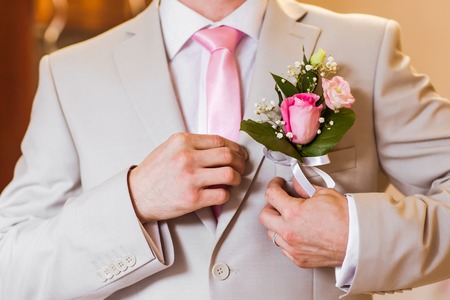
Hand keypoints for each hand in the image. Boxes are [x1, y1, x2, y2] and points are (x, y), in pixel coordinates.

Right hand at [129, 133, 247, 222]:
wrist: (136, 195)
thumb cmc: (153, 173)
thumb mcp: (169, 148)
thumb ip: (192, 145)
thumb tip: (220, 148)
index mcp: (182, 141)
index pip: (220, 141)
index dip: (235, 148)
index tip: (240, 154)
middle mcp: (187, 157)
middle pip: (228, 155)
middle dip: (240, 162)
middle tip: (241, 167)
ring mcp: (190, 178)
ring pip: (229, 174)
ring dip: (237, 178)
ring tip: (234, 181)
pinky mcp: (192, 198)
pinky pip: (222, 194)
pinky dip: (226, 194)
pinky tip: (221, 193)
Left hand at [259, 177, 348, 267]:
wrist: (359, 240)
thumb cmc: (346, 219)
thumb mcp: (324, 194)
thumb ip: (305, 188)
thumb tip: (297, 184)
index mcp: (293, 213)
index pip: (271, 195)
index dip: (273, 185)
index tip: (278, 184)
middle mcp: (289, 232)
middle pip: (265, 216)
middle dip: (270, 206)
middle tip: (278, 201)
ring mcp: (293, 248)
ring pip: (272, 234)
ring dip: (277, 224)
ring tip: (288, 218)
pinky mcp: (299, 260)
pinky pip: (284, 248)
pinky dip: (286, 240)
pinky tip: (295, 233)